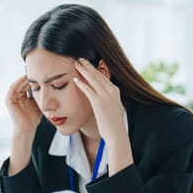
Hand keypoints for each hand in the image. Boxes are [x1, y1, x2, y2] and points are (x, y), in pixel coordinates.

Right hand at [5, 75, 41, 174]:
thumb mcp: (40, 102)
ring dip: (24, 77)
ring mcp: (12, 97)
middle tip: (37, 69)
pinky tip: (25, 78)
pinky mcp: (8, 100)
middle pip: (23, 81)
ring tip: (32, 72)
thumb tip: (52, 84)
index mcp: (23, 95)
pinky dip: (18, 82)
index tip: (42, 72)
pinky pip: (12, 88)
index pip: (28, 83)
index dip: (34, 77)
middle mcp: (17, 94)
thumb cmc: (34, 117)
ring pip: (18, 83)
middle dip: (30, 75)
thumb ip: (42, 94)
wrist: (27, 128)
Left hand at [73, 58, 132, 174]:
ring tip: (76, 64)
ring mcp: (106, 96)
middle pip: (97, 74)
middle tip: (79, 59)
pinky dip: (81, 83)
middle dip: (87, 65)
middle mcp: (112, 91)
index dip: (94, 69)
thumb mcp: (114, 106)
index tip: (87, 63)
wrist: (116, 134)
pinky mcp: (99, 102)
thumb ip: (109, 98)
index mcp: (115, 90)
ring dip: (83, 70)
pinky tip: (75, 79)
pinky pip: (88, 90)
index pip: (103, 76)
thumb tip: (103, 95)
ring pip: (93, 79)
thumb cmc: (113, 123)